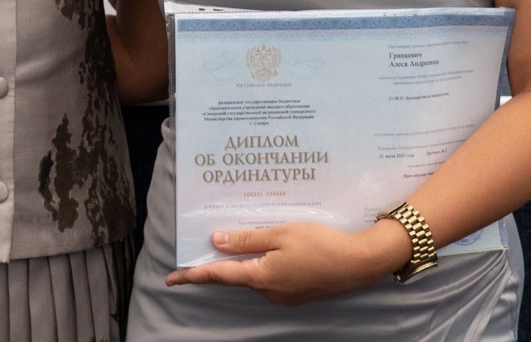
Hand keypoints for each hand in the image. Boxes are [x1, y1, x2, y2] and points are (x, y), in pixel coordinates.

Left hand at [164, 222, 403, 305]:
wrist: (360, 263)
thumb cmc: (320, 244)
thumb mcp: (280, 234)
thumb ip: (247, 240)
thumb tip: (216, 241)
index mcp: (261, 277)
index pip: (218, 275)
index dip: (193, 275)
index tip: (171, 279)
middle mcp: (269, 291)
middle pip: (236, 275)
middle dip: (223, 261)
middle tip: (210, 244)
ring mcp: (284, 296)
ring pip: (256, 275)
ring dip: (248, 260)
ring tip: (251, 237)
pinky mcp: (297, 293)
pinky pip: (272, 278)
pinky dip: (265, 264)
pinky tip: (275, 248)